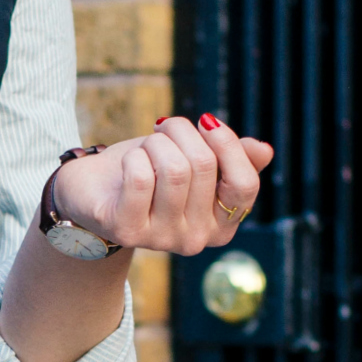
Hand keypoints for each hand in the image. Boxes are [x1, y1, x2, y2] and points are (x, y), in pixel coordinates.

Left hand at [53, 114, 272, 258]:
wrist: (96, 190)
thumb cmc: (151, 171)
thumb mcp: (194, 159)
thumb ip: (231, 158)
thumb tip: (264, 151)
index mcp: (221, 225)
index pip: (244, 184)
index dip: (228, 145)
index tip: (207, 122)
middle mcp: (195, 240)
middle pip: (204, 166)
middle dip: (182, 132)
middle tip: (165, 126)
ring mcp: (161, 240)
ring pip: (173, 169)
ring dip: (157, 142)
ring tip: (147, 144)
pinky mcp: (127, 231)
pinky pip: (140, 177)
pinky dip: (134, 157)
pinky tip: (129, 162)